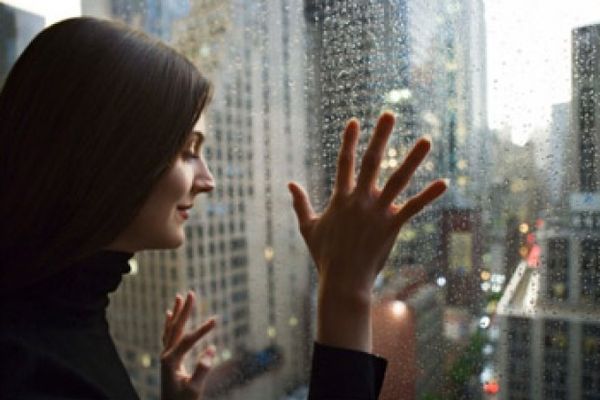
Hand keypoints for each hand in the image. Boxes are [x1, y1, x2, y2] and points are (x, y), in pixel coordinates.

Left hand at [161, 291, 216, 399]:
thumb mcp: (194, 389)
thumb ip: (202, 369)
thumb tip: (211, 349)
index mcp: (170, 361)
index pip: (187, 340)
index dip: (201, 330)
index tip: (216, 320)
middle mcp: (166, 355)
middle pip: (175, 328)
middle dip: (184, 310)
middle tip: (190, 293)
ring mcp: (165, 356)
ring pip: (170, 329)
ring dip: (176, 312)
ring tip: (179, 297)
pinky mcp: (168, 359)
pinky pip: (168, 335)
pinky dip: (169, 323)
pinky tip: (169, 314)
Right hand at [288, 111, 445, 351]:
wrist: (342, 282)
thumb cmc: (325, 256)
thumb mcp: (308, 228)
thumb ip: (300, 204)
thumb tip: (290, 184)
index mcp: (341, 198)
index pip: (344, 162)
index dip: (349, 140)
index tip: (355, 121)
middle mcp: (360, 200)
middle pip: (372, 161)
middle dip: (381, 136)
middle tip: (389, 113)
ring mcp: (377, 212)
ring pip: (398, 179)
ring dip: (413, 158)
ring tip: (426, 139)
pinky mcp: (392, 226)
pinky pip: (414, 207)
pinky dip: (429, 195)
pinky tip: (444, 182)